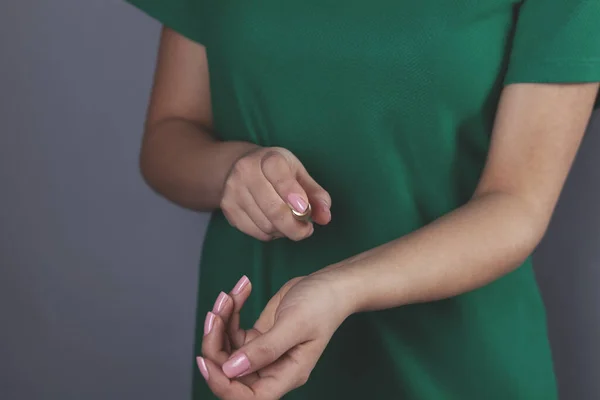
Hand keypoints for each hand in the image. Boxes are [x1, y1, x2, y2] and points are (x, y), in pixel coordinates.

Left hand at [198, 273, 352, 399]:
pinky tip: (239, 291)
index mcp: (286, 374)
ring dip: (221, 322)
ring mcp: (263, 353)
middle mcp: (272, 368)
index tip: (206, 359)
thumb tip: (231, 369)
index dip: (222, 384)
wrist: (330, 284)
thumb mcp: (295, 325)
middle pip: (230, 371)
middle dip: (215, 343)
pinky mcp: (258, 336)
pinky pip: (233, 330)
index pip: (248, 396)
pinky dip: (231, 311)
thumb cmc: (322, 304)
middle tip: (215, 313)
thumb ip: (264, 349)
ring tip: (228, 297)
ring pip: (227, 348)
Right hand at [221, 147, 330, 240]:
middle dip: (295, 226)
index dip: (295, 197)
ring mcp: (233, 190)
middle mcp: (246, 171)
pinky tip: (274, 224)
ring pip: (265, 225)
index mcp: (269, 158)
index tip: (305, 211)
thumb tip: (325, 217)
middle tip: (306, 229)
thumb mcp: (299, 174)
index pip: (281, 179)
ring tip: (289, 222)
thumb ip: (316, 194)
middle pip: (274, 209)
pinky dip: (269, 234)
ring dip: (283, 231)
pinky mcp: (228, 208)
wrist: (239, 165)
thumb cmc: (277, 171)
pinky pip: (254, 232)